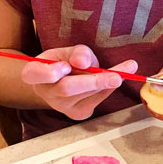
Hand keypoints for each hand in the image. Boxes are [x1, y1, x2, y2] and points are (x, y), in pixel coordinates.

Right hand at [21, 45, 137, 120]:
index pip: (34, 74)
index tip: (65, 66)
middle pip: (67, 89)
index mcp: (34, 74)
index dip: (50, 72)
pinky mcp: (77, 113)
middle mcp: (45, 93)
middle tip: (116, 76)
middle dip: (94, 81)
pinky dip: (109, 88)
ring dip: (108, 82)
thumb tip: (83, 62)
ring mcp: (61, 107)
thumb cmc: (63, 61)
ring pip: (86, 95)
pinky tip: (119, 76)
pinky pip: (96, 100)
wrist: (65, 79)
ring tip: (128, 68)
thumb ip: (77, 53)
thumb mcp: (68, 50)